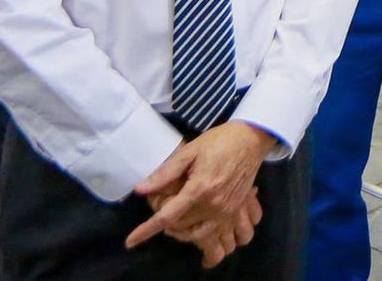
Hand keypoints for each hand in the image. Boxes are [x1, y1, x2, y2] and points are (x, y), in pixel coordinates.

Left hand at [127, 122, 276, 258]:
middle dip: (165, 220)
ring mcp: (225, 211)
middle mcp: (213, 205)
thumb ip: (164, 173)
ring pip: (194, 233)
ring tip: (173, 215)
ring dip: (180, 229)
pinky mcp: (233, 211)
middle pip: (179, 225)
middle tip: (162, 201)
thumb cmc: (219, 141)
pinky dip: (195, 230)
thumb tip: (140, 190)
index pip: (167, 216)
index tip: (130, 241)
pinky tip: (190, 217)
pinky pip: (209, 230)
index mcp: (199, 189)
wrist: (251, 140)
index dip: (146, 230)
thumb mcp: (189, 152)